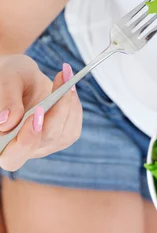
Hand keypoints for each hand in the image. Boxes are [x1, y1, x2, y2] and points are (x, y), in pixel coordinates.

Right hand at [0, 54, 81, 170]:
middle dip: (56, 113)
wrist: (22, 79)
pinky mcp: (59, 137)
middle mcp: (22, 149)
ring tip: (64, 77)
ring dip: (68, 103)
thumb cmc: (10, 79)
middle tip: (63, 89)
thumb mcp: (6, 81)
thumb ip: (6, 101)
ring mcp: (42, 145)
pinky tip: (69, 87)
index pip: (13, 155)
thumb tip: (5, 123)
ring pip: (62, 134)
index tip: (36, 114)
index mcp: (2, 141)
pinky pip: (72, 128)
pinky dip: (74, 105)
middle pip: (43, 141)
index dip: (26, 140)